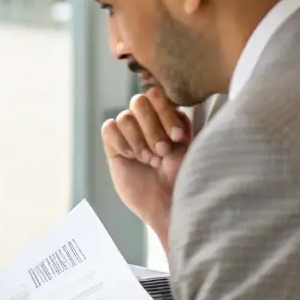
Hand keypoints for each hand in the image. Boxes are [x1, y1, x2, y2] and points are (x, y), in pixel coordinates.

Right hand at [102, 86, 191, 254]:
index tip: (177, 138)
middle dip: (152, 128)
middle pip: (139, 101)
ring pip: (125, 117)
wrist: (169, 205)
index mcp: (168, 116)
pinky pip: (109, 128)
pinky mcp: (114, 146)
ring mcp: (130, 133)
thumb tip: (163, 94)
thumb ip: (179, 119)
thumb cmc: (184, 176)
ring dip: (138, 140)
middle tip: (161, 151)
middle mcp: (148, 122)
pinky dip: (121, 142)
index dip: (165, 114)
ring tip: (149, 159)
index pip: (158, 95)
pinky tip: (132, 158)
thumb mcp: (189, 146)